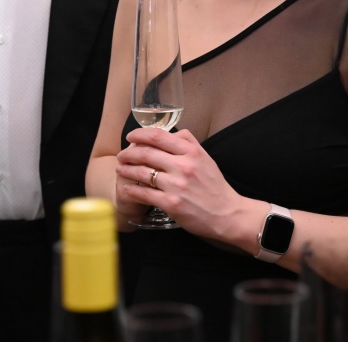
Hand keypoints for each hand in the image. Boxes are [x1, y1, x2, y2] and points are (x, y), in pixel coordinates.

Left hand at [116, 127, 254, 243]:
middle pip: (147, 153)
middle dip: (129, 152)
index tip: (131, 137)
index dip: (140, 134)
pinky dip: (133, 189)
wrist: (227, 214)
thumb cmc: (215, 186)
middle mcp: (183, 166)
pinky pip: (145, 193)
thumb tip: (172, 133)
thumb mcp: (206, 158)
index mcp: (191, 152)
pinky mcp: (171, 203)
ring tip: (120, 169)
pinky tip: (127, 187)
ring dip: (127, 170)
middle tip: (122, 155)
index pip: (159, 136)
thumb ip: (189, 143)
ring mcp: (176, 185)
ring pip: (142, 172)